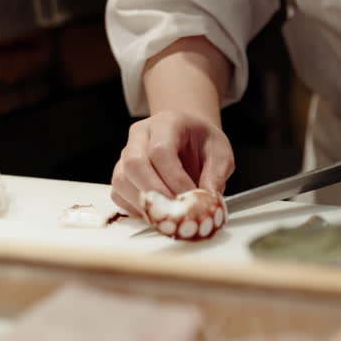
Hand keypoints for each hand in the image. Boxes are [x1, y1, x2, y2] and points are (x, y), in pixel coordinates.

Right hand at [110, 110, 233, 216]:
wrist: (190, 138)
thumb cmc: (204, 144)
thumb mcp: (221, 154)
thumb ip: (216, 175)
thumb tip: (207, 201)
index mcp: (167, 123)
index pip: (160, 151)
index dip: (174, 179)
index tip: (191, 199)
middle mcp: (140, 134)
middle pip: (134, 164)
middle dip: (156, 194)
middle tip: (177, 212)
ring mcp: (126, 153)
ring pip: (121, 180)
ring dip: (144, 204)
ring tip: (169, 217)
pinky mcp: (122, 173)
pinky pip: (119, 194)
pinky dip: (136, 209)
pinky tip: (157, 215)